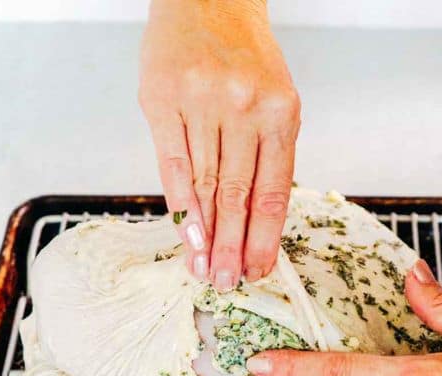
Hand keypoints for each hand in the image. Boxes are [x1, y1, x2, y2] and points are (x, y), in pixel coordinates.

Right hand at [139, 0, 300, 288]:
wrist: (208, 1)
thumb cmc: (247, 60)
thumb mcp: (276, 102)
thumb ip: (269, 156)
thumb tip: (256, 224)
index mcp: (280, 114)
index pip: (273, 191)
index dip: (265, 237)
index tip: (259, 271)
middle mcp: (242, 108)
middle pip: (238, 196)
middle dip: (233, 247)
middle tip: (228, 283)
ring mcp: (200, 102)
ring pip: (204, 184)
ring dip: (204, 234)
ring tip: (204, 268)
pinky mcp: (161, 98)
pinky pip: (172, 161)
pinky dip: (179, 201)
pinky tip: (185, 232)